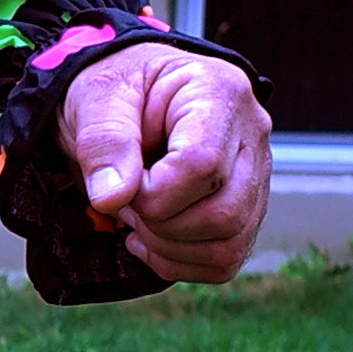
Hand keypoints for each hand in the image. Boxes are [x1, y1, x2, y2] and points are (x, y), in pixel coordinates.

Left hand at [59, 42, 270, 282]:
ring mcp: (256, 174)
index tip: (121, 183)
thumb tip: (111, 199)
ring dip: (169, 247)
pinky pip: (226, 259)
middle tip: (126, 201)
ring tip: (137, 216)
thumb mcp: (96, 97)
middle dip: (160, 224)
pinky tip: (150, 238)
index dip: (153, 193)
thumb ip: (104, 143)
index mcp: (220, 93)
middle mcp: (252, 134)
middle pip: (224, 213)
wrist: (128, 92)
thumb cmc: (116, 89)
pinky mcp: (246, 206)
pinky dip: (181, 262)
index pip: (202, 166)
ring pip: (230, 244)